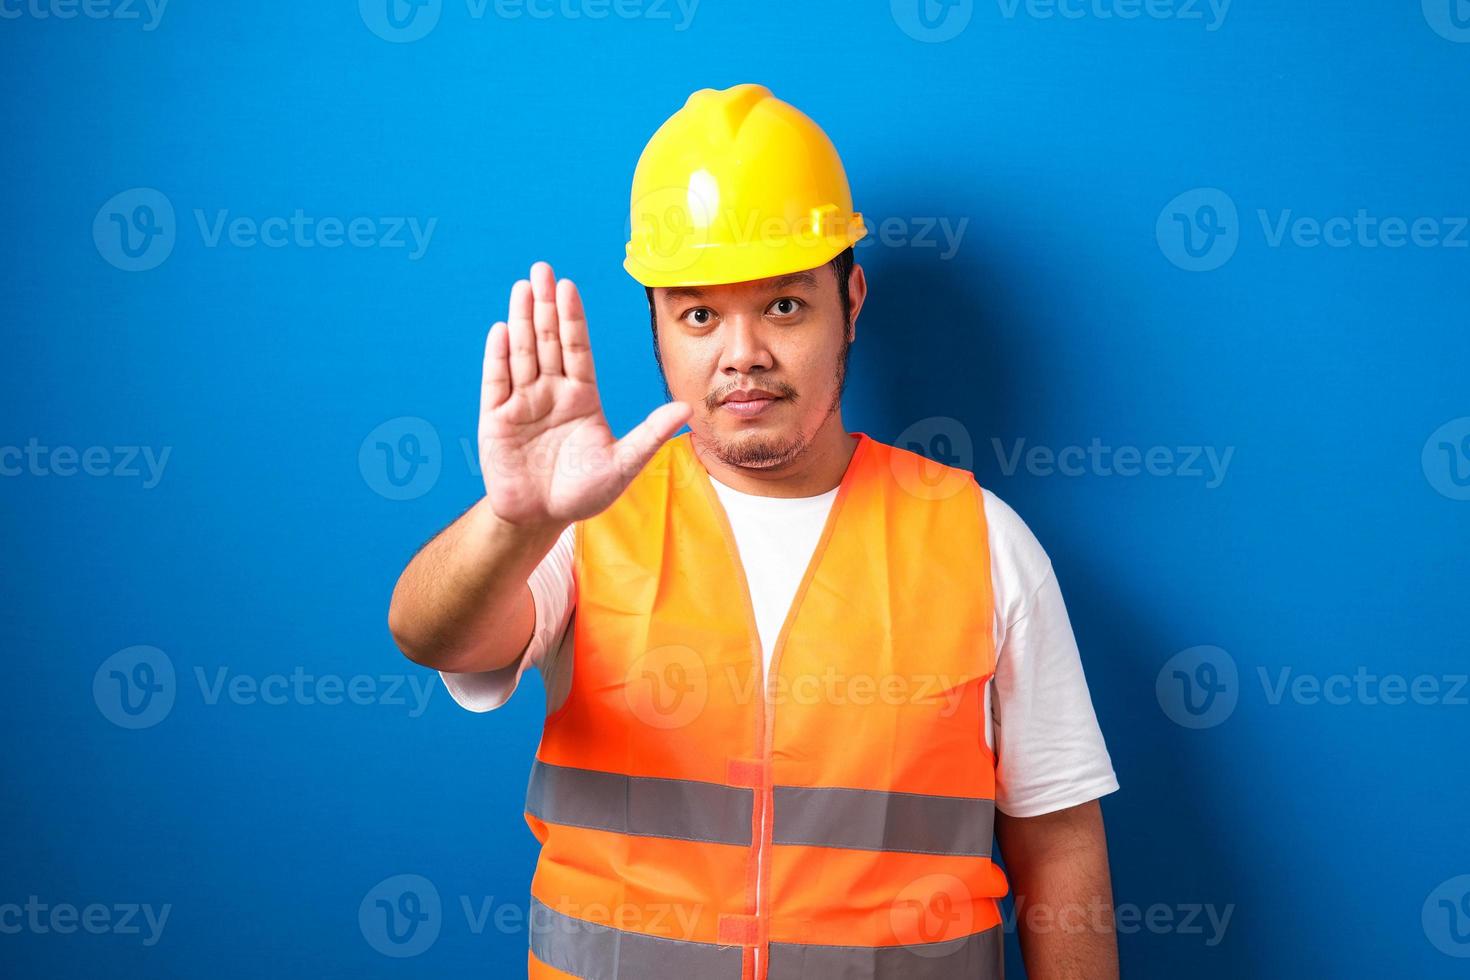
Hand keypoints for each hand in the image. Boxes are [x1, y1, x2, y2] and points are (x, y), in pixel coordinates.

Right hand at [478, 261, 691, 527]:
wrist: (541, 519)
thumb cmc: (583, 493)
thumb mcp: (624, 465)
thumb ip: (650, 434)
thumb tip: (686, 409)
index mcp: (581, 398)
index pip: (578, 349)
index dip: (573, 318)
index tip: (569, 286)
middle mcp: (551, 393)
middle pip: (548, 342)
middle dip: (546, 306)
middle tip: (541, 269)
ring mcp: (523, 404)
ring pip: (523, 354)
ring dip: (522, 320)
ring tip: (522, 287)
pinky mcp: (497, 420)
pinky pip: (497, 383)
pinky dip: (499, 357)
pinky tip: (502, 330)